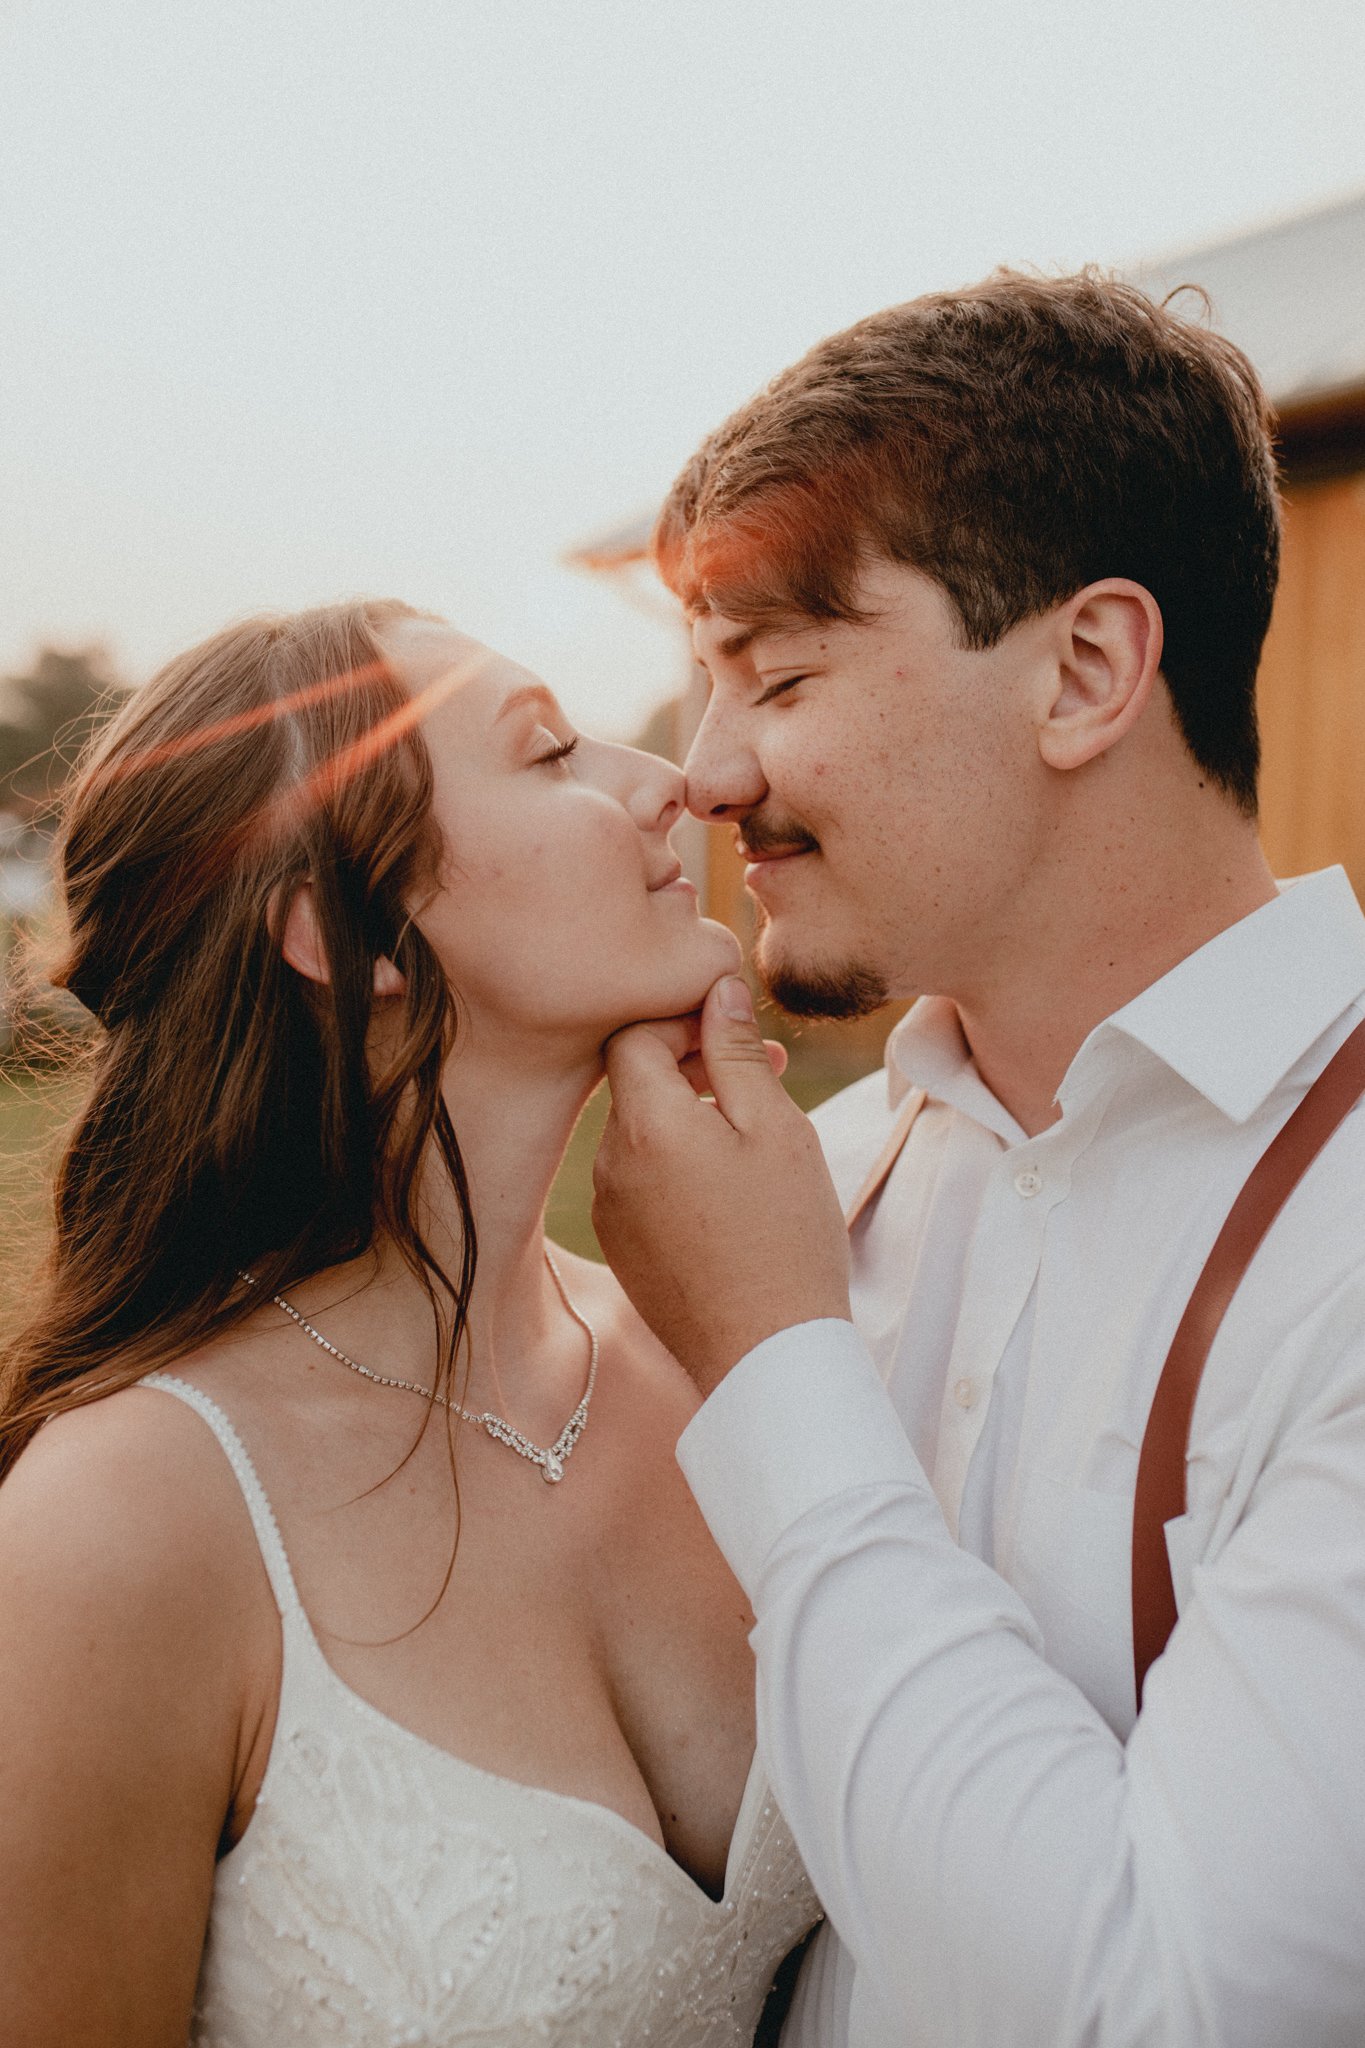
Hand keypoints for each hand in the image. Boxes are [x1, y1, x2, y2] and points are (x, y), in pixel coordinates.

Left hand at [593, 975, 851, 1395]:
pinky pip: (641, 1179)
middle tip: (765, 1070)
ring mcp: (610, 1208)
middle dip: (693, 1063)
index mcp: (644, 1122)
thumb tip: (716, 989)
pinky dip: (678, 1163)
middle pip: (634, 1080)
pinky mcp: (623, 1246)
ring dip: (688, 1115)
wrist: (764, 1353)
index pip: (634, 1032)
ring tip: (756, 1133)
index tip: (736, 1029)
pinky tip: (732, 1187)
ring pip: (641, 1131)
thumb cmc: (784, 1235)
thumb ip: (736, 1052)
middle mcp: (611, 1161)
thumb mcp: (775, 1128)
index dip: (682, 1017)